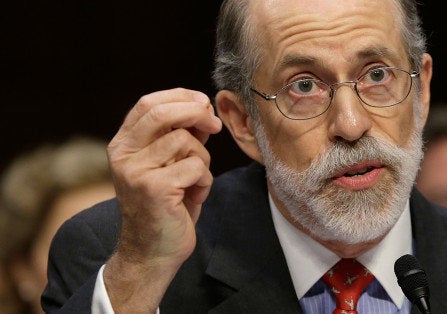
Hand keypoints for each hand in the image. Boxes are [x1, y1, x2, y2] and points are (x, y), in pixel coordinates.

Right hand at [103, 88, 221, 311]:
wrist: (153, 252)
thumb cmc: (166, 205)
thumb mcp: (169, 164)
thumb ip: (180, 136)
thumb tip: (203, 109)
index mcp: (123, 144)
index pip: (148, 103)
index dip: (180, 96)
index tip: (203, 102)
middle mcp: (123, 155)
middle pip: (162, 113)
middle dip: (196, 112)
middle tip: (215, 125)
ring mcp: (135, 171)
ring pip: (185, 141)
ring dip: (203, 159)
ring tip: (195, 181)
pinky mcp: (154, 188)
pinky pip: (196, 167)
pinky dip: (204, 181)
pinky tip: (194, 197)